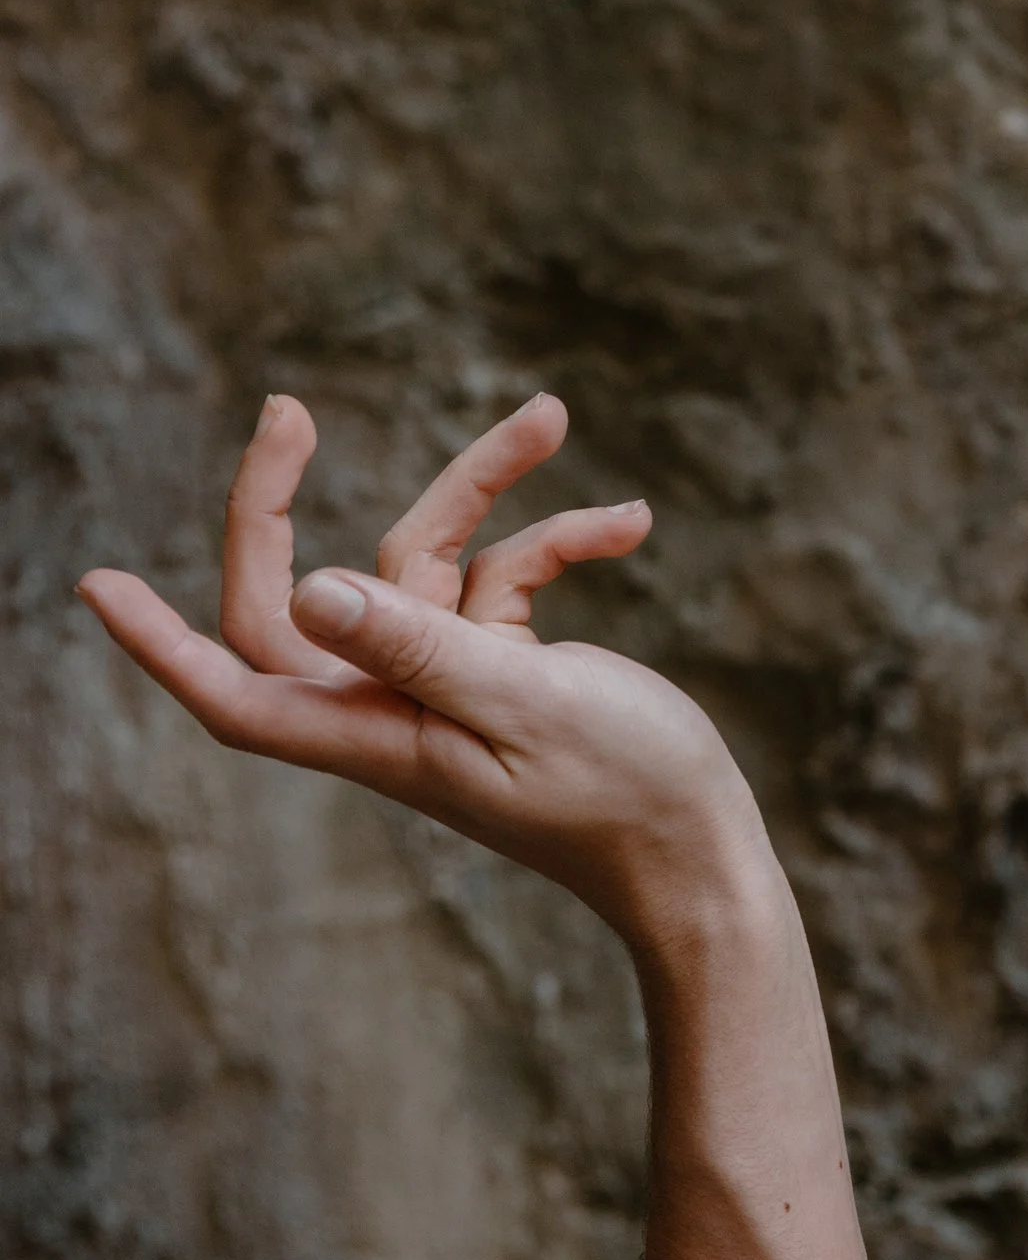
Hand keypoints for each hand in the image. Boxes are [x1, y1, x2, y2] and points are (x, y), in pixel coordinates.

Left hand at [77, 393, 769, 948]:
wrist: (698, 853)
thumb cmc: (617, 795)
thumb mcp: (522, 703)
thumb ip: (419, 647)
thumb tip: (315, 590)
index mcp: (375, 733)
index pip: (234, 688)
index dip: (160, 641)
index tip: (97, 582)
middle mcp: (395, 704)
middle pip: (303, 596)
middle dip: (283, 499)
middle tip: (287, 407)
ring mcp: (448, 683)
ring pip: (425, 557)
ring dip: (486, 484)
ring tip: (549, 416)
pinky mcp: (506, 666)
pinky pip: (506, 577)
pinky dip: (561, 540)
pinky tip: (629, 529)